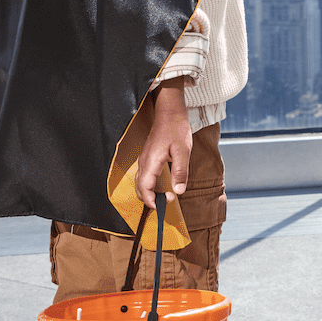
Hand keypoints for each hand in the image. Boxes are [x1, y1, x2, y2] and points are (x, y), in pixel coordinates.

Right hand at [133, 79, 193, 198]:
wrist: (169, 113)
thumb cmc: (176, 129)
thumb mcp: (183, 151)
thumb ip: (181, 172)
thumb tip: (179, 191)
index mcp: (151, 162)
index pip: (144, 188)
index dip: (150, 201)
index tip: (161, 207)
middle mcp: (144, 162)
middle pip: (138, 188)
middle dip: (148, 200)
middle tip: (165, 204)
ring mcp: (144, 159)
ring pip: (140, 182)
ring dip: (148, 193)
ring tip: (162, 198)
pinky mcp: (147, 157)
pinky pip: (143, 176)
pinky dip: (148, 186)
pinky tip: (159, 187)